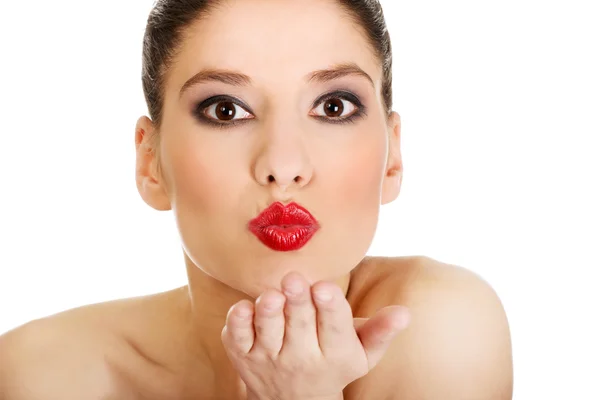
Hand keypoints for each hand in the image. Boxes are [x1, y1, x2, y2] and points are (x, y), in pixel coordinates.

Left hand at [220, 272, 410, 399]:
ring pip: (267, 329)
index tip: (325, 288)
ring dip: (269, 310)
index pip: (335, 329)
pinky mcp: (243, 356)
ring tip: (273, 294)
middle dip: (297, 300)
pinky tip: (246, 306)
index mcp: (335, 354)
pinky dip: (238, 320)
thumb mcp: (362, 354)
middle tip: (294, 278)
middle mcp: (301, 359)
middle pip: (300, 324)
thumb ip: (380, 331)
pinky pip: (235, 336)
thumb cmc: (332, 364)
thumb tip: (404, 313)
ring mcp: (269, 358)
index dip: (330, 307)